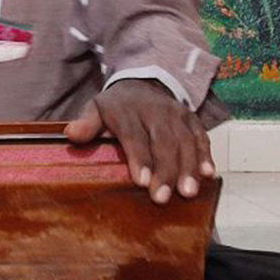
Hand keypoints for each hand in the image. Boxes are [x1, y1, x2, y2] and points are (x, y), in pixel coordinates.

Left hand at [65, 79, 213, 203]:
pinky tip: (208, 174)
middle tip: (163, 196)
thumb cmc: (115, 106)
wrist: (141, 82)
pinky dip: (206, 155)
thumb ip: (86, 123)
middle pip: (163, 143)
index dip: (140, 159)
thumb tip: (72, 134)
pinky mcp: (192, 119)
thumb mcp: (95, 109)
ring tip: (188, 192)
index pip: (134, 136)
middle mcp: (155, 112)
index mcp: (127, 111)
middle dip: (165, 171)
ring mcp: (176, 115)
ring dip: (188, 168)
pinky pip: (201, 137)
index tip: (143, 182)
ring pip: (185, 142)